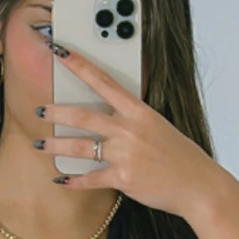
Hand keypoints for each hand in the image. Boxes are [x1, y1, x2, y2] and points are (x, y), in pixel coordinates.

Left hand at [33, 43, 213, 216]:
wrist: (198, 186)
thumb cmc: (180, 156)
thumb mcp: (158, 127)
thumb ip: (132, 120)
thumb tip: (108, 118)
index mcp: (139, 111)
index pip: (103, 81)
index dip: (79, 65)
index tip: (60, 52)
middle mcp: (128, 130)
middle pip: (82, 115)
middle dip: (56, 111)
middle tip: (40, 110)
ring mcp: (124, 155)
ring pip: (80, 147)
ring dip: (56, 145)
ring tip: (41, 144)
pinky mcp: (122, 179)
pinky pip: (89, 179)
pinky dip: (73, 181)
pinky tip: (61, 179)